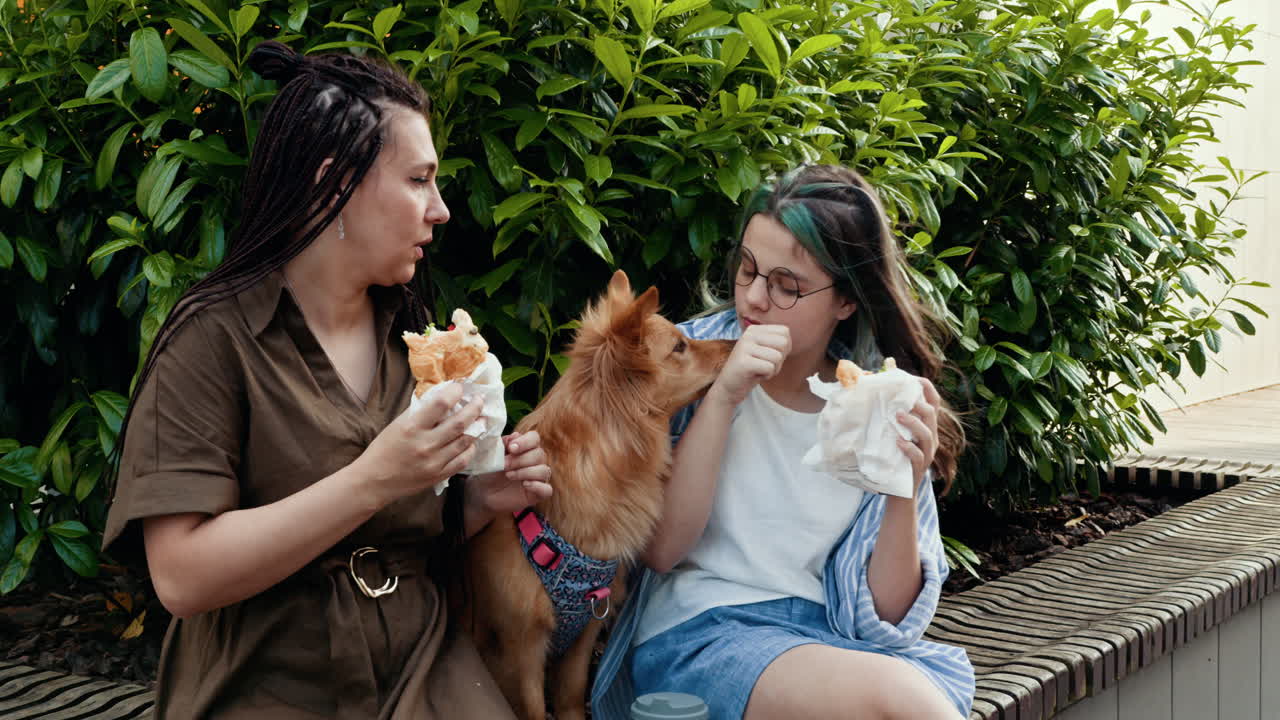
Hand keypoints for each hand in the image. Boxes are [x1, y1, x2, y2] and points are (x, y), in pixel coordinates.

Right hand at [356, 383, 484, 507]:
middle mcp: (425, 444)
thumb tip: (442, 395)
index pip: (441, 403)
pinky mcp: (438, 475)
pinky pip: (463, 460)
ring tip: (481, 419)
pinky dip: (470, 448)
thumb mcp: (398, 424)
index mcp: (412, 427)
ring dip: (477, 428)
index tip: (460, 387)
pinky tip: (471, 441)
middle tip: (480, 400)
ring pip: (465, 441)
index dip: (455, 392)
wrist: (375, 480)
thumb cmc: (384, 448)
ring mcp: (434, 462)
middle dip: (474, 408)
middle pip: (459, 423)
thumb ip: (420, 411)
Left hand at [464, 431, 552, 534]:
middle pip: (539, 454)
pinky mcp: (537, 494)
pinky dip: (538, 486)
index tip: (511, 448)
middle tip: (504, 465)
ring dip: (526, 472)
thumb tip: (515, 435)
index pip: (534, 438)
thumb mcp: (491, 456)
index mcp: (525, 448)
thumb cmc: (489, 471)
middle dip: (520, 459)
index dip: (525, 442)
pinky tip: (525, 485)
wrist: (483, 492)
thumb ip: (502, 444)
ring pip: (544, 470)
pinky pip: (547, 489)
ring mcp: (538, 478)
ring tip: (509, 475)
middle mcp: (535, 461)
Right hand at [707, 324, 790, 406]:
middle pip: (783, 343)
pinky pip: (770, 368)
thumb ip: (776, 342)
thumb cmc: (752, 370)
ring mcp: (745, 347)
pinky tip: (755, 375)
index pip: (784, 331)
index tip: (770, 356)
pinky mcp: (744, 362)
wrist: (729, 387)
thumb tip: (788, 340)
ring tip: (760, 370)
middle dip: (780, 359)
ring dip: (773, 369)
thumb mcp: (764, 351)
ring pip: (778, 357)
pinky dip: (767, 375)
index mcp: (754, 329)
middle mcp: (748, 334)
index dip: (784, 348)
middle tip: (766, 365)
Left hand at [896, 377, 940, 491]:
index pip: (934, 403)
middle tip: (900, 402)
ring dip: (913, 423)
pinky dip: (909, 448)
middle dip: (918, 405)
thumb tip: (875, 394)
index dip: (927, 389)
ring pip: (928, 435)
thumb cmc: (894, 458)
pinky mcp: (919, 468)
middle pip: (932, 416)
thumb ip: (891, 418)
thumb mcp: (895, 435)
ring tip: (897, 416)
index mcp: (926, 427)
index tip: (914, 378)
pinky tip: (898, 442)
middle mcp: (930, 438)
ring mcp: (927, 454)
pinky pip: (919, 456)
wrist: (898, 491)